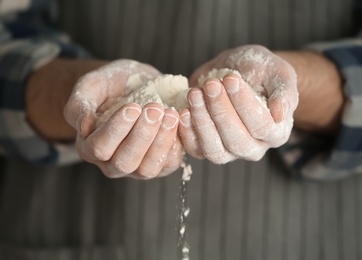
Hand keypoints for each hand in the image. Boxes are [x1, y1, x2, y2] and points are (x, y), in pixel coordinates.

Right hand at [64, 60, 183, 178]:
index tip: (133, 107)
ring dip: (161, 142)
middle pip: (125, 162)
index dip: (117, 130)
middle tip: (155, 109)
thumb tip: (84, 127)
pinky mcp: (160, 164)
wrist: (135, 84)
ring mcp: (137, 167)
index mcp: (90, 146)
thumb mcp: (90, 86)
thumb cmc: (111, 85)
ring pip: (147, 168)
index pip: (100, 148)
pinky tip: (179, 122)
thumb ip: (79, 105)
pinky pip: (168, 164)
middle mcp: (112, 163)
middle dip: (142, 136)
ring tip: (170, 115)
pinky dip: (176, 145)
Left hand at [179, 45, 298, 163]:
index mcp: (276, 132)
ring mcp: (229, 152)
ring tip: (194, 94)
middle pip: (237, 141)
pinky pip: (195, 149)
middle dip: (221, 112)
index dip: (244, 104)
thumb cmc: (260, 72)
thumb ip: (285, 92)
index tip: (230, 79)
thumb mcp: (278, 73)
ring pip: (215, 150)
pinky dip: (187, 131)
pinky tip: (183, 110)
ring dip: (202, 122)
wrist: (237, 72)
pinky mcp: (206, 148)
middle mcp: (254, 148)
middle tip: (211, 85)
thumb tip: (280, 114)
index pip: (261, 126)